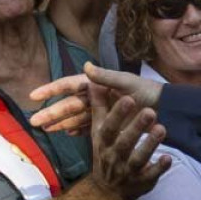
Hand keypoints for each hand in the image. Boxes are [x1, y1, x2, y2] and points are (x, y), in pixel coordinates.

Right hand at [29, 62, 163, 132]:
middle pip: (68, 105)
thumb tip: (85, 66)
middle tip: (34, 122)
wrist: (167, 110)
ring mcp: (102, 111)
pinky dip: (76, 129)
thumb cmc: (147, 93)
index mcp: (97, 85)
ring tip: (45, 129)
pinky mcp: (108, 123)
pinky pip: (87, 126)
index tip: (34, 95)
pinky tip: (66, 133)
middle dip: (51, 112)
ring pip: (74, 117)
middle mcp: (96, 97)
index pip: (68, 85)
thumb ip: (107, 77)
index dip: (51, 90)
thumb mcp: (128, 83)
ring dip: (60, 122)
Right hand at [87, 81, 170, 199]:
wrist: (107, 192)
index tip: (128, 99)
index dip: (117, 114)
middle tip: (150, 111)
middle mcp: (114, 157)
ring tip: (162, 128)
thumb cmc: (105, 154)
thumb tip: (92, 83)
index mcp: (103, 143)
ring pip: (139, 158)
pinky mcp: (142, 182)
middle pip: (124, 142)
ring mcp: (128, 171)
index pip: (109, 128)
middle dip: (136, 127)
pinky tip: (168, 158)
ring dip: (150, 144)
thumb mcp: (98, 133)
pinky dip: (159, 167)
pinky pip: (151, 175)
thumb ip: (98, 109)